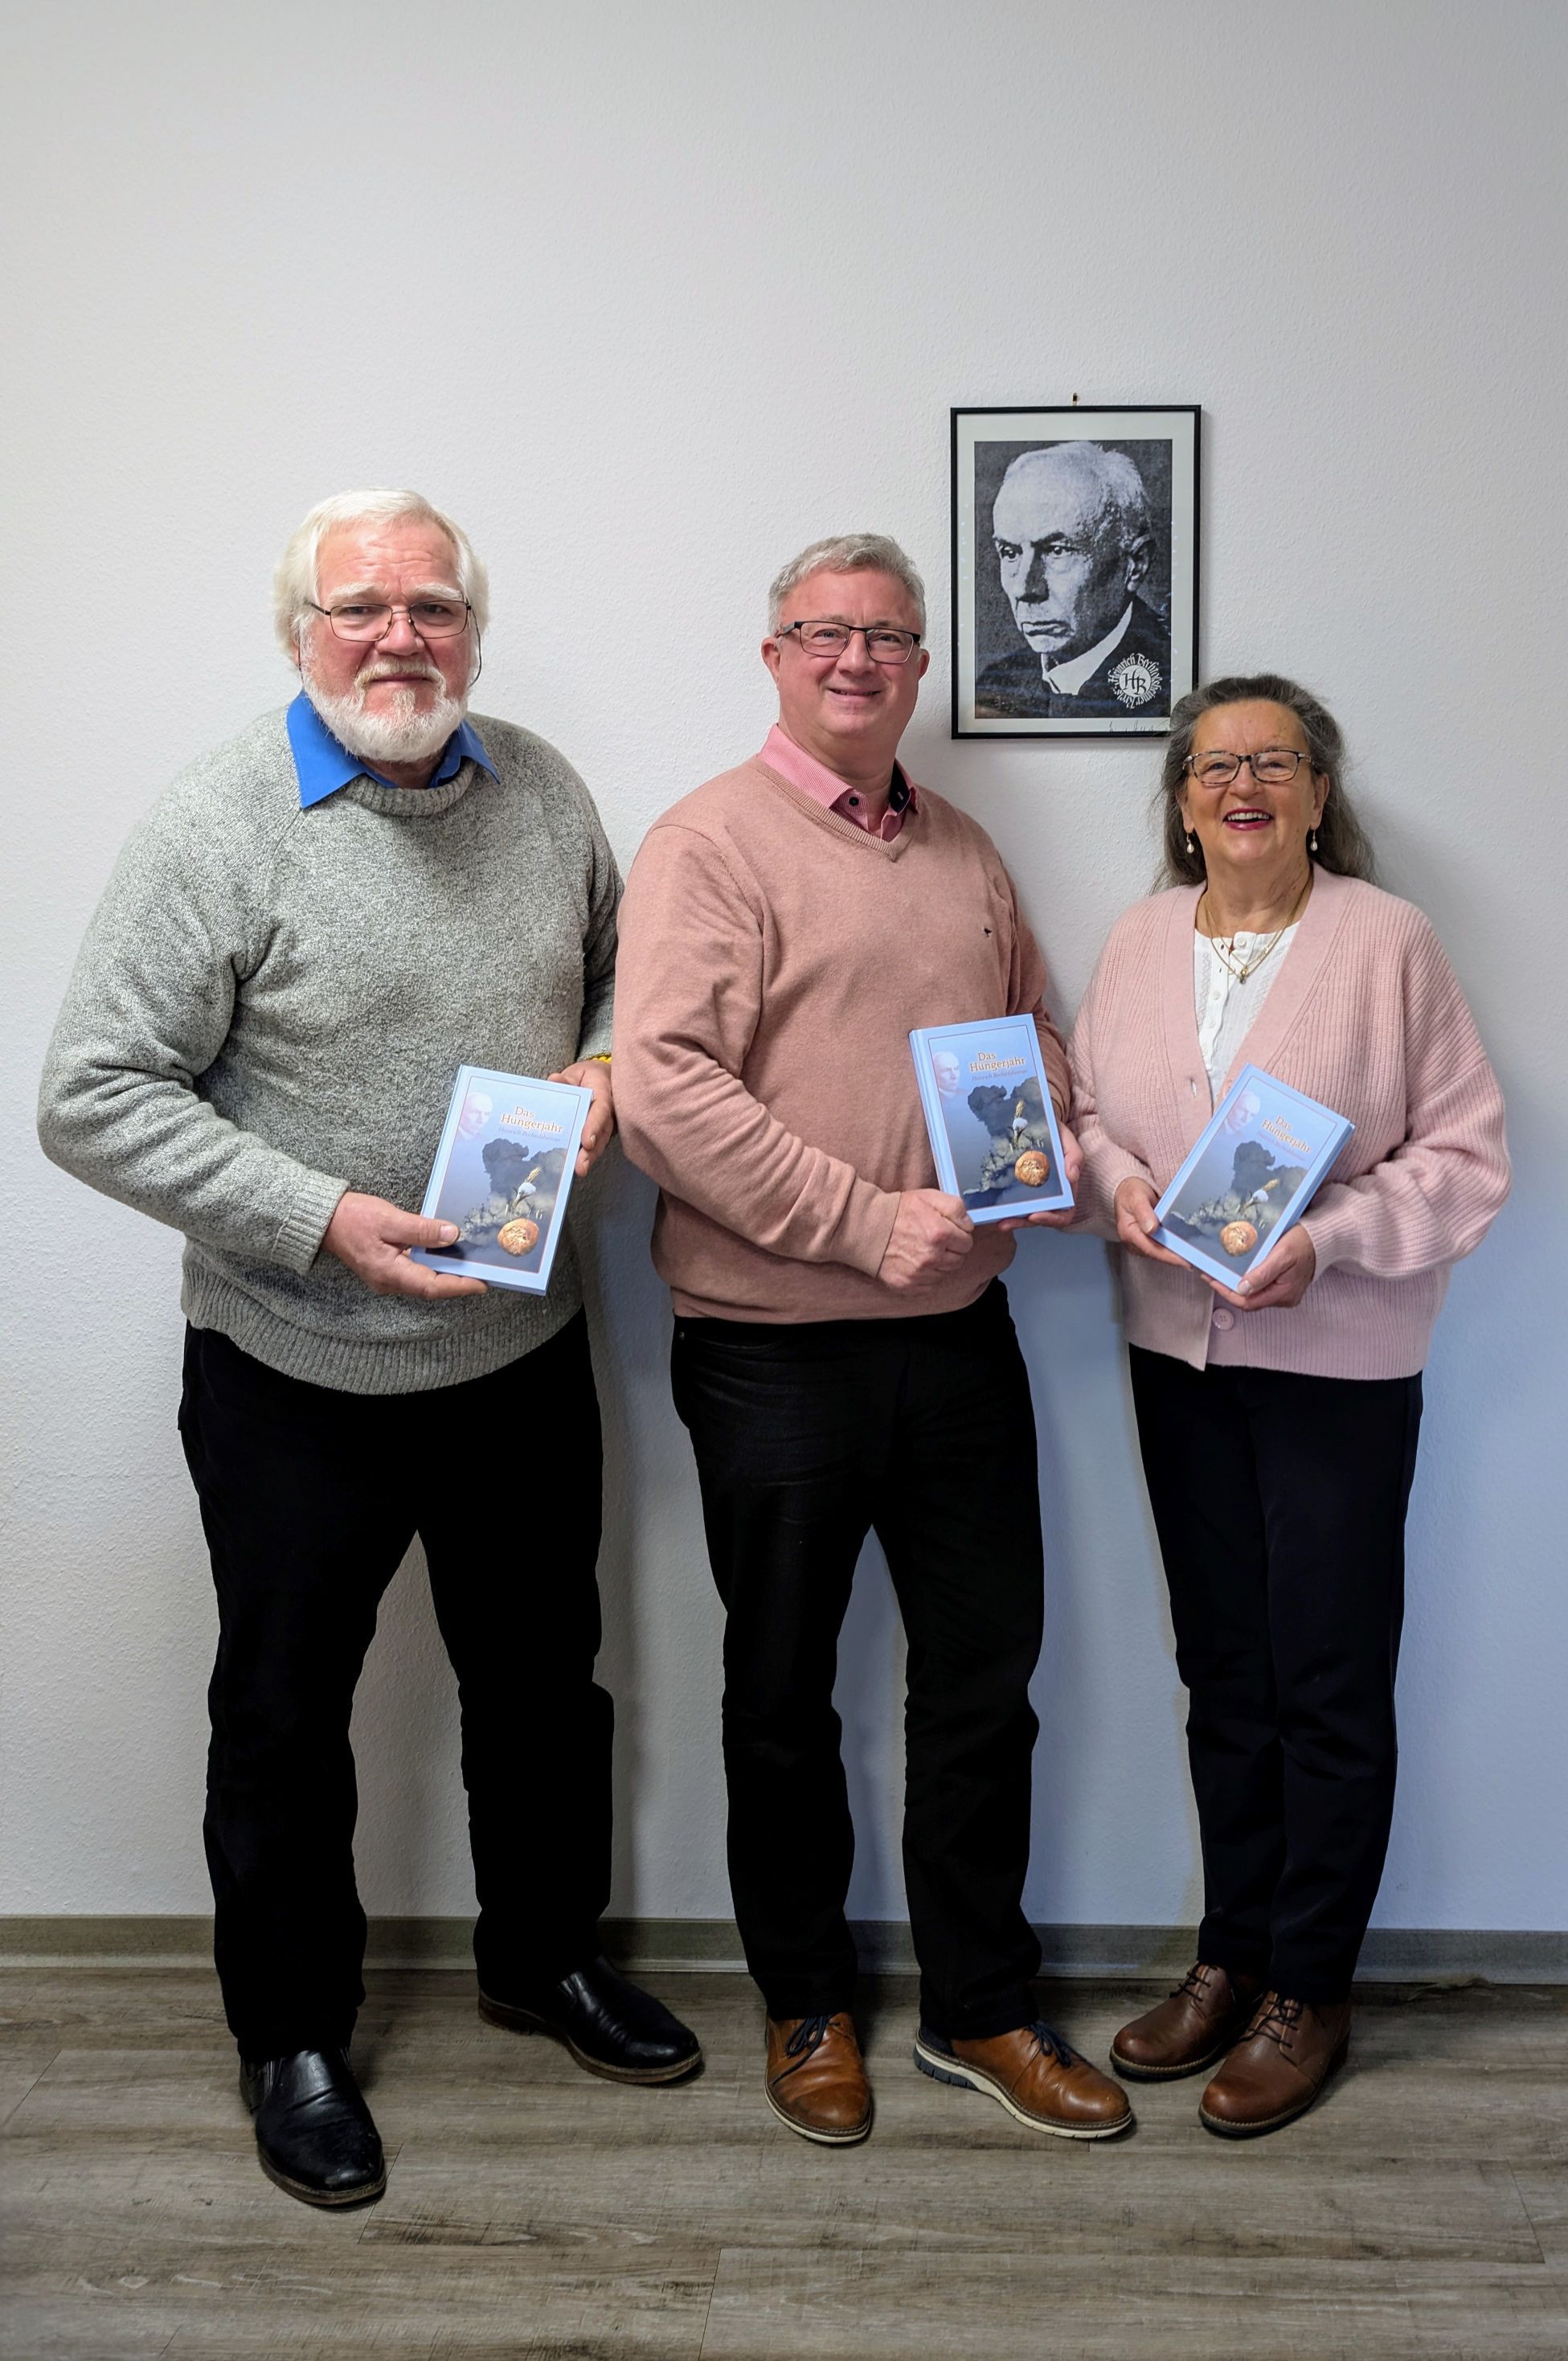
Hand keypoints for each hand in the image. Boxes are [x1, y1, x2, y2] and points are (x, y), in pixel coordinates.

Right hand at [322, 1191, 486, 1298]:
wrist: (323, 1220)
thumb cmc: (352, 1217)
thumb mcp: (389, 1218)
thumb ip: (421, 1229)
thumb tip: (451, 1235)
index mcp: (389, 1273)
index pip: (433, 1286)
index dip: (460, 1285)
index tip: (483, 1282)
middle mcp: (389, 1282)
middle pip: (431, 1287)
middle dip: (458, 1280)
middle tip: (484, 1271)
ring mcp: (387, 1278)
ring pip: (424, 1281)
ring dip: (447, 1273)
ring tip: (471, 1263)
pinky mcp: (386, 1269)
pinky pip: (415, 1272)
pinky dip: (432, 1265)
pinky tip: (446, 1253)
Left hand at [550, 1059, 615, 1177]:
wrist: (601, 1079)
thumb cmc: (587, 1077)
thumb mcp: (577, 1073)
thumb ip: (566, 1079)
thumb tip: (554, 1081)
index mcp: (604, 1093)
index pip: (601, 1110)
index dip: (594, 1126)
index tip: (586, 1142)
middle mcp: (609, 1112)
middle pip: (602, 1133)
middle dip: (591, 1151)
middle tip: (580, 1166)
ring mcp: (606, 1124)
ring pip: (600, 1143)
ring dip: (590, 1158)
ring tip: (579, 1170)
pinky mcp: (600, 1133)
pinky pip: (595, 1146)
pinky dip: (586, 1157)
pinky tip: (574, 1167)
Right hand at [878, 1189, 974, 1291]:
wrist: (866, 1227)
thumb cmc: (898, 1211)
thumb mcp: (929, 1196)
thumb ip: (956, 1207)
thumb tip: (969, 1225)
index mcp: (939, 1233)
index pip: (967, 1242)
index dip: (959, 1235)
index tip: (948, 1232)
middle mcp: (931, 1256)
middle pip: (959, 1260)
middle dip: (951, 1250)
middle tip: (936, 1240)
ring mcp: (919, 1273)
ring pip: (945, 1273)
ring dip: (939, 1263)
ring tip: (923, 1250)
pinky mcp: (908, 1284)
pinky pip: (930, 1285)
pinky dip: (926, 1275)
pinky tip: (916, 1261)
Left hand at [998, 1118, 1083, 1230]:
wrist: (1040, 1121)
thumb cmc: (1056, 1132)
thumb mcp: (1067, 1140)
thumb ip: (1074, 1156)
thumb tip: (1072, 1176)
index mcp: (1066, 1188)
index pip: (1063, 1213)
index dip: (1051, 1219)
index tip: (1034, 1215)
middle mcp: (1051, 1193)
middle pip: (1041, 1218)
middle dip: (1023, 1223)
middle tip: (1006, 1223)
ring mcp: (1036, 1191)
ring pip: (1026, 1213)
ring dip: (1013, 1220)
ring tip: (999, 1222)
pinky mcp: (1021, 1185)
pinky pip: (1015, 1201)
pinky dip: (1007, 1207)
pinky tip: (995, 1208)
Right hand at [1113, 1175, 1190, 1269]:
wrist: (1126, 1189)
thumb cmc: (1131, 1192)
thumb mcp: (1136, 1197)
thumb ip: (1143, 1212)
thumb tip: (1151, 1229)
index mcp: (1129, 1233)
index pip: (1152, 1249)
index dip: (1170, 1257)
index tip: (1186, 1260)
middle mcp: (1134, 1242)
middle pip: (1158, 1254)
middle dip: (1177, 1258)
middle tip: (1197, 1259)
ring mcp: (1141, 1243)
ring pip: (1161, 1253)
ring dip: (1177, 1254)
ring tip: (1195, 1254)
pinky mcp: (1147, 1241)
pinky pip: (1162, 1247)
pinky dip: (1174, 1247)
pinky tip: (1186, 1246)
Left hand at [1206, 1222, 1316, 1312]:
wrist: (1324, 1237)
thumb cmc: (1305, 1242)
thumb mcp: (1282, 1254)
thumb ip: (1263, 1273)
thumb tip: (1242, 1288)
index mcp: (1283, 1294)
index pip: (1247, 1302)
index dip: (1227, 1292)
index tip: (1211, 1279)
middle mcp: (1284, 1298)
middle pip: (1249, 1300)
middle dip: (1228, 1289)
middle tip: (1211, 1274)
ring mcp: (1284, 1292)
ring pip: (1254, 1294)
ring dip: (1236, 1285)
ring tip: (1220, 1271)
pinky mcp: (1284, 1285)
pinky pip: (1261, 1287)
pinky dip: (1247, 1280)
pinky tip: (1238, 1270)